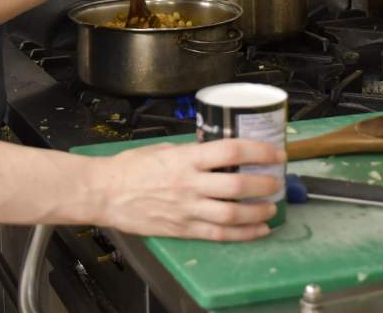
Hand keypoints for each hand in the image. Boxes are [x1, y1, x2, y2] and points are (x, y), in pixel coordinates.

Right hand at [94, 138, 284, 240]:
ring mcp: (187, 209)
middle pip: (237, 184)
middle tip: (277, 180)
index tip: (274, 152)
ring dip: (258, 211)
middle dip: (263, 183)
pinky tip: (257, 229)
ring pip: (232, 213)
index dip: (258, 150)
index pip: (231, 150)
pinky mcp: (183, 229)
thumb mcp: (164, 149)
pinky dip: (242, 233)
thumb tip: (217, 153)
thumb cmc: (130, 167)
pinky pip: (219, 234)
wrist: (105, 192)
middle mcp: (189, 184)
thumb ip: (192, 152)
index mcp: (185, 158)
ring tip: (271, 207)